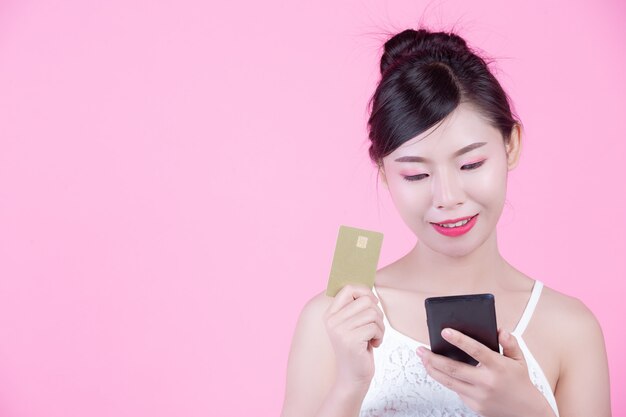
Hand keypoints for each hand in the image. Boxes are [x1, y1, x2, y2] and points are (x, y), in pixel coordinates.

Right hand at [323, 285, 384, 390]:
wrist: (352, 377)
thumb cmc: (357, 349)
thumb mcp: (353, 325)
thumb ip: (356, 308)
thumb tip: (370, 290)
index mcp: (330, 314)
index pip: (348, 288)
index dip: (365, 292)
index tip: (373, 304)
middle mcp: (332, 320)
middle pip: (365, 300)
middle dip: (377, 313)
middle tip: (374, 328)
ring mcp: (340, 330)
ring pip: (372, 313)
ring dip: (380, 326)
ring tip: (374, 337)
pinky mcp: (350, 340)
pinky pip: (374, 327)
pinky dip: (380, 336)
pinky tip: (374, 345)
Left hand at [417, 328, 554, 416]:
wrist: (527, 413)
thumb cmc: (520, 383)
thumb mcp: (519, 360)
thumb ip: (509, 343)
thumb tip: (498, 330)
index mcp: (498, 367)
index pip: (476, 350)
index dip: (459, 340)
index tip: (445, 331)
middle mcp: (486, 382)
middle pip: (453, 368)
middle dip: (433, 358)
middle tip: (420, 349)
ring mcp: (479, 396)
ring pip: (448, 381)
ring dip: (432, 369)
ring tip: (422, 358)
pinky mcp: (474, 405)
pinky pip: (456, 390)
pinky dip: (446, 379)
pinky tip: (438, 371)